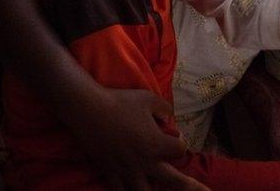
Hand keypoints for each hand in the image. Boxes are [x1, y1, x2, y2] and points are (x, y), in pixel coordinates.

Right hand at [70, 87, 206, 190]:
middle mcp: (145, 161)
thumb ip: (164, 109)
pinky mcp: (110, 173)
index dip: (181, 143)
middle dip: (191, 187)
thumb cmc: (121, 101)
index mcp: (157, 143)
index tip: (176, 137)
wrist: (88, 110)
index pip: (180, 150)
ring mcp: (127, 170)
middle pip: (174, 181)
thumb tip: (170, 118)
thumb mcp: (149, 98)